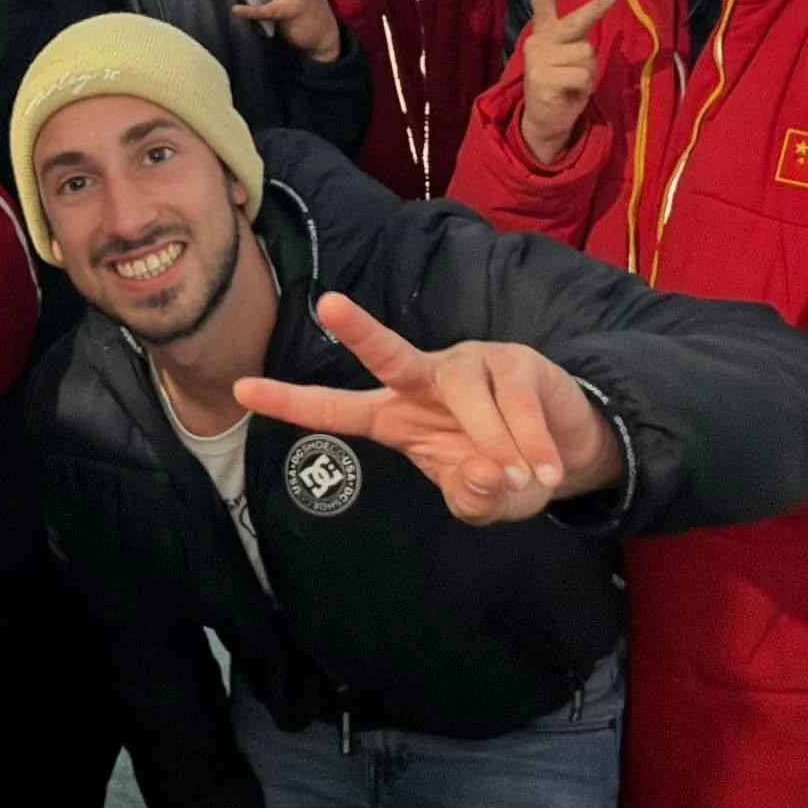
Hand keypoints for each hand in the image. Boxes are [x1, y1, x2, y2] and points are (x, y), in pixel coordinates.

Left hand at [235, 293, 621, 525]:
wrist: (568, 452)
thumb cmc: (505, 473)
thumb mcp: (484, 502)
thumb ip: (474, 498)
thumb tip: (484, 474)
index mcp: (396, 416)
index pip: (337, 409)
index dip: (291, 402)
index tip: (240, 390)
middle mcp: (425, 380)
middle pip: (388, 353)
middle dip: (359, 331)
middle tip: (330, 305)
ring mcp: (470, 364)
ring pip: (467, 393)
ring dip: (494, 440)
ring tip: (521, 479)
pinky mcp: (516, 361)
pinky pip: (517, 401)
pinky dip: (532, 443)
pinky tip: (545, 471)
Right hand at [519, 0, 617, 164]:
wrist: (545, 121)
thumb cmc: (563, 88)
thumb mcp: (570, 61)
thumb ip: (576, 43)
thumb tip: (590, 36)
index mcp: (545, 35)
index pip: (541, 3)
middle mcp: (539, 42)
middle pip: (575, 22)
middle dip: (595, 8)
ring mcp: (538, 60)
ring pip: (586, 55)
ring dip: (588, 73)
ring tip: (573, 84)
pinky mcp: (541, 78)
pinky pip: (582, 76)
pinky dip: (583, 88)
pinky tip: (568, 94)